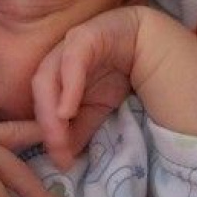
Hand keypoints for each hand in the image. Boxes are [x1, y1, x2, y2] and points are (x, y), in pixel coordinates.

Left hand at [32, 7, 140, 170]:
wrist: (155, 45)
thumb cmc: (124, 74)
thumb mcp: (99, 109)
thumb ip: (79, 130)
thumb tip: (62, 158)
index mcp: (55, 75)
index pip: (41, 103)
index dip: (47, 133)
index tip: (61, 162)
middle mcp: (56, 59)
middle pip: (40, 90)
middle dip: (46, 124)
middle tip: (59, 153)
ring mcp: (68, 45)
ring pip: (48, 76)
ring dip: (51, 109)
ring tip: (59, 135)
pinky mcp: (85, 35)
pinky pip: (72, 60)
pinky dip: (68, 85)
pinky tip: (68, 110)